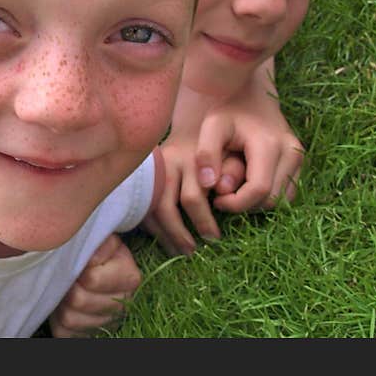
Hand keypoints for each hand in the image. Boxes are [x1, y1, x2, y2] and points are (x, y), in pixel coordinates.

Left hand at [49, 233, 140, 337]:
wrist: (98, 267)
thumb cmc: (98, 250)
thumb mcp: (103, 238)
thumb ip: (99, 243)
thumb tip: (91, 259)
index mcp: (129, 277)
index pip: (92, 279)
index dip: (78, 269)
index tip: (77, 261)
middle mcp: (123, 303)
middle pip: (79, 300)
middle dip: (67, 285)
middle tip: (65, 274)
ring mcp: (107, 322)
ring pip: (70, 319)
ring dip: (60, 301)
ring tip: (63, 287)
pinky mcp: (90, 334)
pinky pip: (64, 332)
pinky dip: (57, 319)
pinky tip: (61, 303)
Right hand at [141, 133, 246, 254]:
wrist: (197, 124)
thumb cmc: (221, 145)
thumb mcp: (232, 154)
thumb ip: (233, 173)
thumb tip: (225, 197)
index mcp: (192, 158)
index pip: (193, 198)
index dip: (203, 221)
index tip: (214, 238)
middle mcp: (168, 163)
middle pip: (166, 207)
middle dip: (180, 233)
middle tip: (194, 251)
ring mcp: (153, 169)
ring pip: (151, 209)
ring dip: (165, 234)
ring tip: (180, 250)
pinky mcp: (145, 176)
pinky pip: (143, 207)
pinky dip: (153, 226)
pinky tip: (166, 238)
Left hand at [197, 99, 302, 212]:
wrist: (249, 91)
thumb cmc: (226, 109)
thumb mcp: (211, 126)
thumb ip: (207, 153)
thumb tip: (209, 185)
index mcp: (269, 144)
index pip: (259, 191)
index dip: (236, 204)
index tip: (215, 201)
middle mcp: (291, 152)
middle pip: (272, 199)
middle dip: (245, 204)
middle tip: (221, 195)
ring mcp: (298, 156)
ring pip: (282, 199)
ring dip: (256, 202)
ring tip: (232, 190)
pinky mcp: (299, 160)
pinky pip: (286, 192)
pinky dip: (266, 195)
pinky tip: (244, 185)